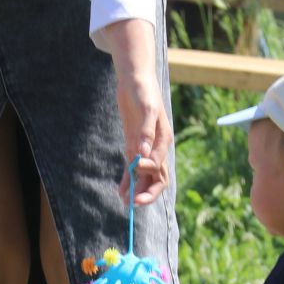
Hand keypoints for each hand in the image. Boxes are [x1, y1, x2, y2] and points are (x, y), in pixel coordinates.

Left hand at [102, 18, 171, 205]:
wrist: (135, 79)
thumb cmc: (144, 91)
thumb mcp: (146, 108)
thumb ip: (146, 131)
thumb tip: (143, 154)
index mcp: (163, 141)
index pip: (160, 166)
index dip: (149, 173)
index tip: (136, 167)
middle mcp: (156, 148)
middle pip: (156, 178)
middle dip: (146, 193)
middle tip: (133, 203)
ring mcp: (144, 148)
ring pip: (143, 177)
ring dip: (136, 190)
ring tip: (124, 202)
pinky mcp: (133, 146)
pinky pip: (132, 169)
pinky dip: (128, 180)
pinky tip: (121, 192)